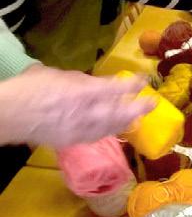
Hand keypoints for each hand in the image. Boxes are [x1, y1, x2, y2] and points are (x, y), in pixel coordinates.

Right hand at [0, 66, 154, 148]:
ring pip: (111, 128)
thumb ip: (79, 80)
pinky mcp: (72, 141)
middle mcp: (87, 113)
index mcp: (84, 92)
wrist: (10, 114)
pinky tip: (113, 129)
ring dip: (126, 122)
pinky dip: (108, 131)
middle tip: (152, 104)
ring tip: (136, 118)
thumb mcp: (57, 74)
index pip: (117, 89)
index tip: (144, 81)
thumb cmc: (30, 88)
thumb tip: (91, 84)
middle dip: (139, 108)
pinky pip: (97, 136)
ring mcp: (81, 130)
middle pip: (121, 113)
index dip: (133, 86)